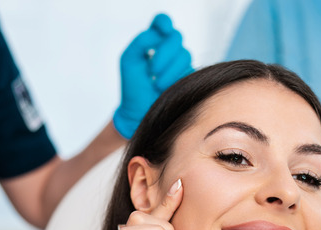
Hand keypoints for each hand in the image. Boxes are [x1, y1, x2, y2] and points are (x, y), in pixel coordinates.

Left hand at [113, 14, 193, 138]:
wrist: (140, 115)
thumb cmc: (133, 88)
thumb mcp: (130, 61)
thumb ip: (141, 41)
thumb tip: (160, 33)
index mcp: (153, 42)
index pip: (162, 22)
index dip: (164, 23)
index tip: (162, 30)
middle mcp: (169, 50)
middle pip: (176, 37)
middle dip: (164, 53)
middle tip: (152, 70)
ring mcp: (181, 63)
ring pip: (185, 55)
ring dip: (169, 70)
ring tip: (157, 85)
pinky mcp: (190, 77)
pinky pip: (190, 70)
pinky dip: (176, 78)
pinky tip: (165, 88)